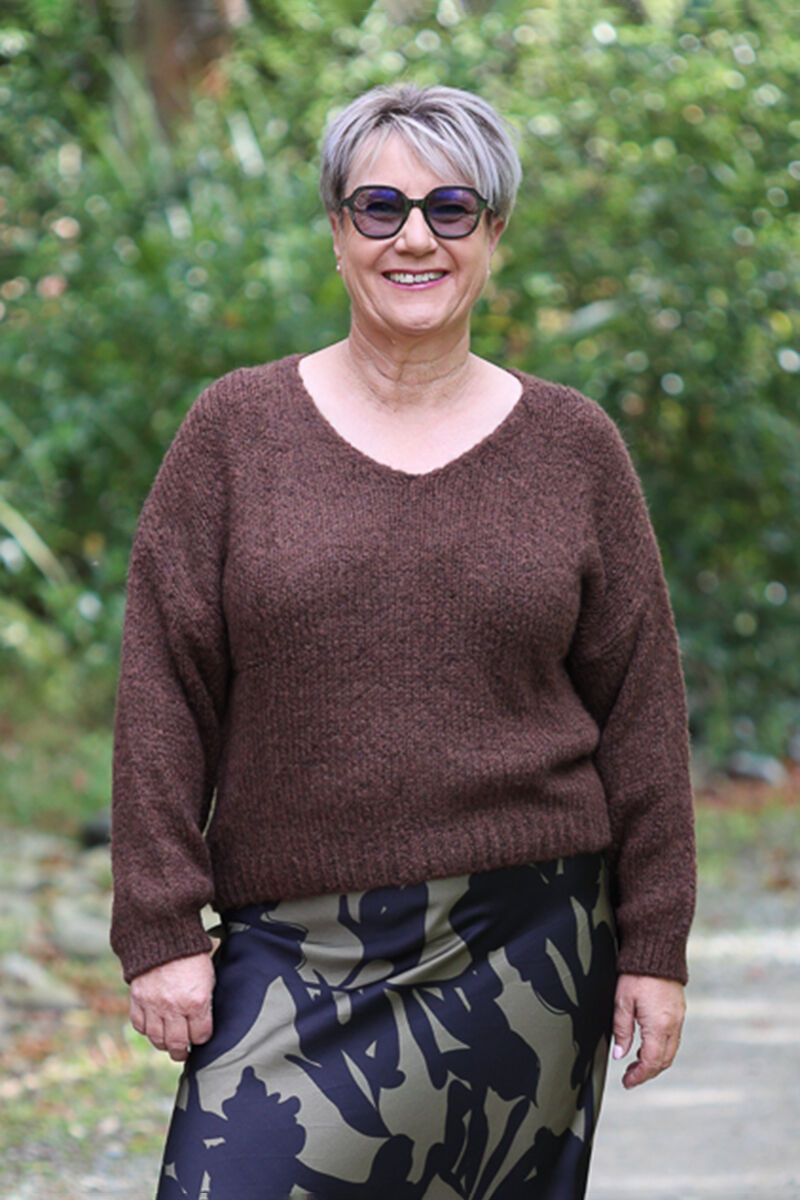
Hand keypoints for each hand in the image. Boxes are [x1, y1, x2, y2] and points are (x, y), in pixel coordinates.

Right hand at [129, 951, 214, 1061]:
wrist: (164, 934)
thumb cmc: (192, 954)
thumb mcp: (209, 974)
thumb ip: (206, 998)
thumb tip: (206, 1018)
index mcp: (197, 1001)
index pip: (201, 1035)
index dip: (202, 1037)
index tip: (201, 1036)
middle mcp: (174, 1007)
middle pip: (178, 1043)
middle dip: (182, 1051)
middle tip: (183, 1053)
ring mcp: (154, 1005)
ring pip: (157, 1039)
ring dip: (164, 1045)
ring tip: (169, 1045)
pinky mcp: (138, 999)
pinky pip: (140, 1025)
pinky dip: (146, 1029)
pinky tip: (153, 1027)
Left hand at [612, 972, 685, 1088]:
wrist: (656, 951)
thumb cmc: (637, 973)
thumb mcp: (622, 1002)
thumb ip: (621, 1030)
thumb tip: (619, 1054)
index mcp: (659, 1026)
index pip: (651, 1062)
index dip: (639, 1076)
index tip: (627, 1082)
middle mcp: (673, 1025)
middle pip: (664, 1060)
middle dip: (647, 1072)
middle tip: (630, 1076)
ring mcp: (679, 1018)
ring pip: (670, 1051)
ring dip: (655, 1061)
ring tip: (636, 1063)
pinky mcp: (679, 1011)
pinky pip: (673, 1038)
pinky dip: (661, 1048)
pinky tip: (648, 1045)